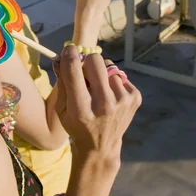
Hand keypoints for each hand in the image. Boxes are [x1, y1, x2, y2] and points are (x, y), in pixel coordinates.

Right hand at [53, 46, 140, 195]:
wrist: (101, 145)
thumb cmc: (76, 124)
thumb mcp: (61, 107)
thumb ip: (61, 81)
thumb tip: (61, 56)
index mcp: (81, 108)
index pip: (74, 68)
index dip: (70, 53)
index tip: (69, 49)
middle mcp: (104, 103)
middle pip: (95, 60)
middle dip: (87, 61)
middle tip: (84, 71)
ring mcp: (122, 101)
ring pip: (108, 66)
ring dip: (101, 73)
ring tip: (97, 88)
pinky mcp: (134, 98)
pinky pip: (120, 75)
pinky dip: (112, 80)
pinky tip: (109, 94)